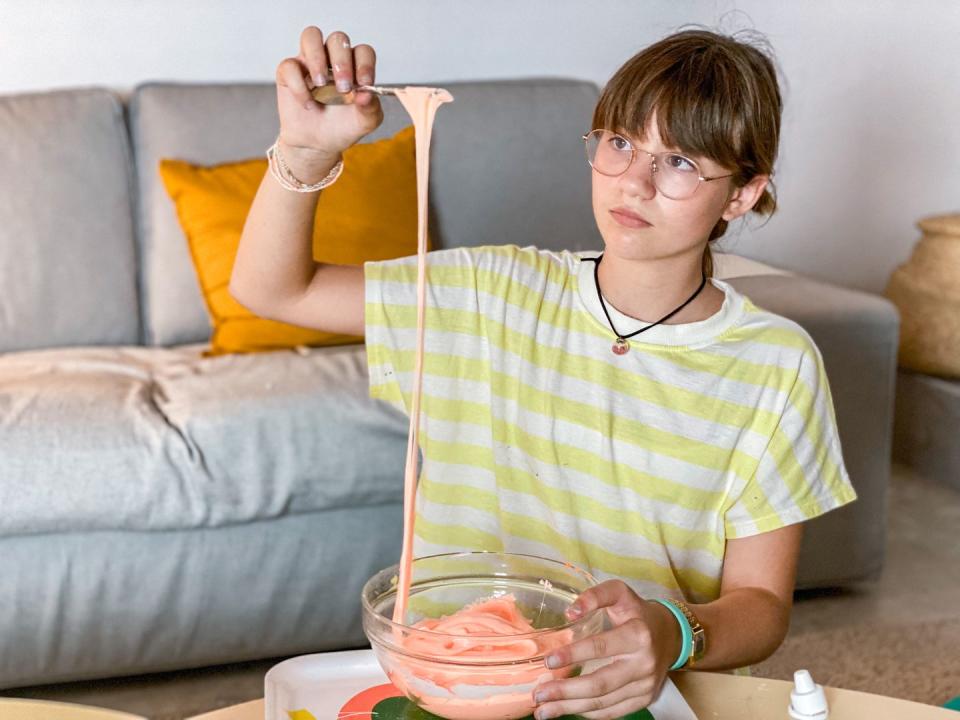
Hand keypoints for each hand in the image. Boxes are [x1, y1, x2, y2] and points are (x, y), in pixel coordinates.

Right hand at [275, 26, 383, 168]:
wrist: (318, 145)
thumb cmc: (342, 127)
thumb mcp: (364, 122)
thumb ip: (371, 108)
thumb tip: (366, 95)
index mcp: (355, 66)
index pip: (363, 51)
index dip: (365, 64)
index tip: (364, 84)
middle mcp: (333, 59)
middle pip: (338, 39)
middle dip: (342, 61)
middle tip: (343, 88)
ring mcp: (310, 62)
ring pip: (311, 36)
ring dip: (317, 58)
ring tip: (321, 84)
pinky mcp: (288, 72)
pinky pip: (290, 65)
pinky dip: (298, 85)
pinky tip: (308, 104)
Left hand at [532, 580, 681, 719]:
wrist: (670, 635)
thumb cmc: (637, 612)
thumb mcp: (620, 593)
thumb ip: (595, 596)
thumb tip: (570, 612)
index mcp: (637, 635)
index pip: (601, 647)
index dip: (574, 654)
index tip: (548, 661)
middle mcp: (643, 664)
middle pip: (601, 683)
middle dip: (567, 691)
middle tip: (539, 694)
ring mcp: (645, 685)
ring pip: (604, 702)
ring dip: (571, 707)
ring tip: (544, 710)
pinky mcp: (644, 699)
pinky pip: (613, 711)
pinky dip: (589, 714)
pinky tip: (568, 710)